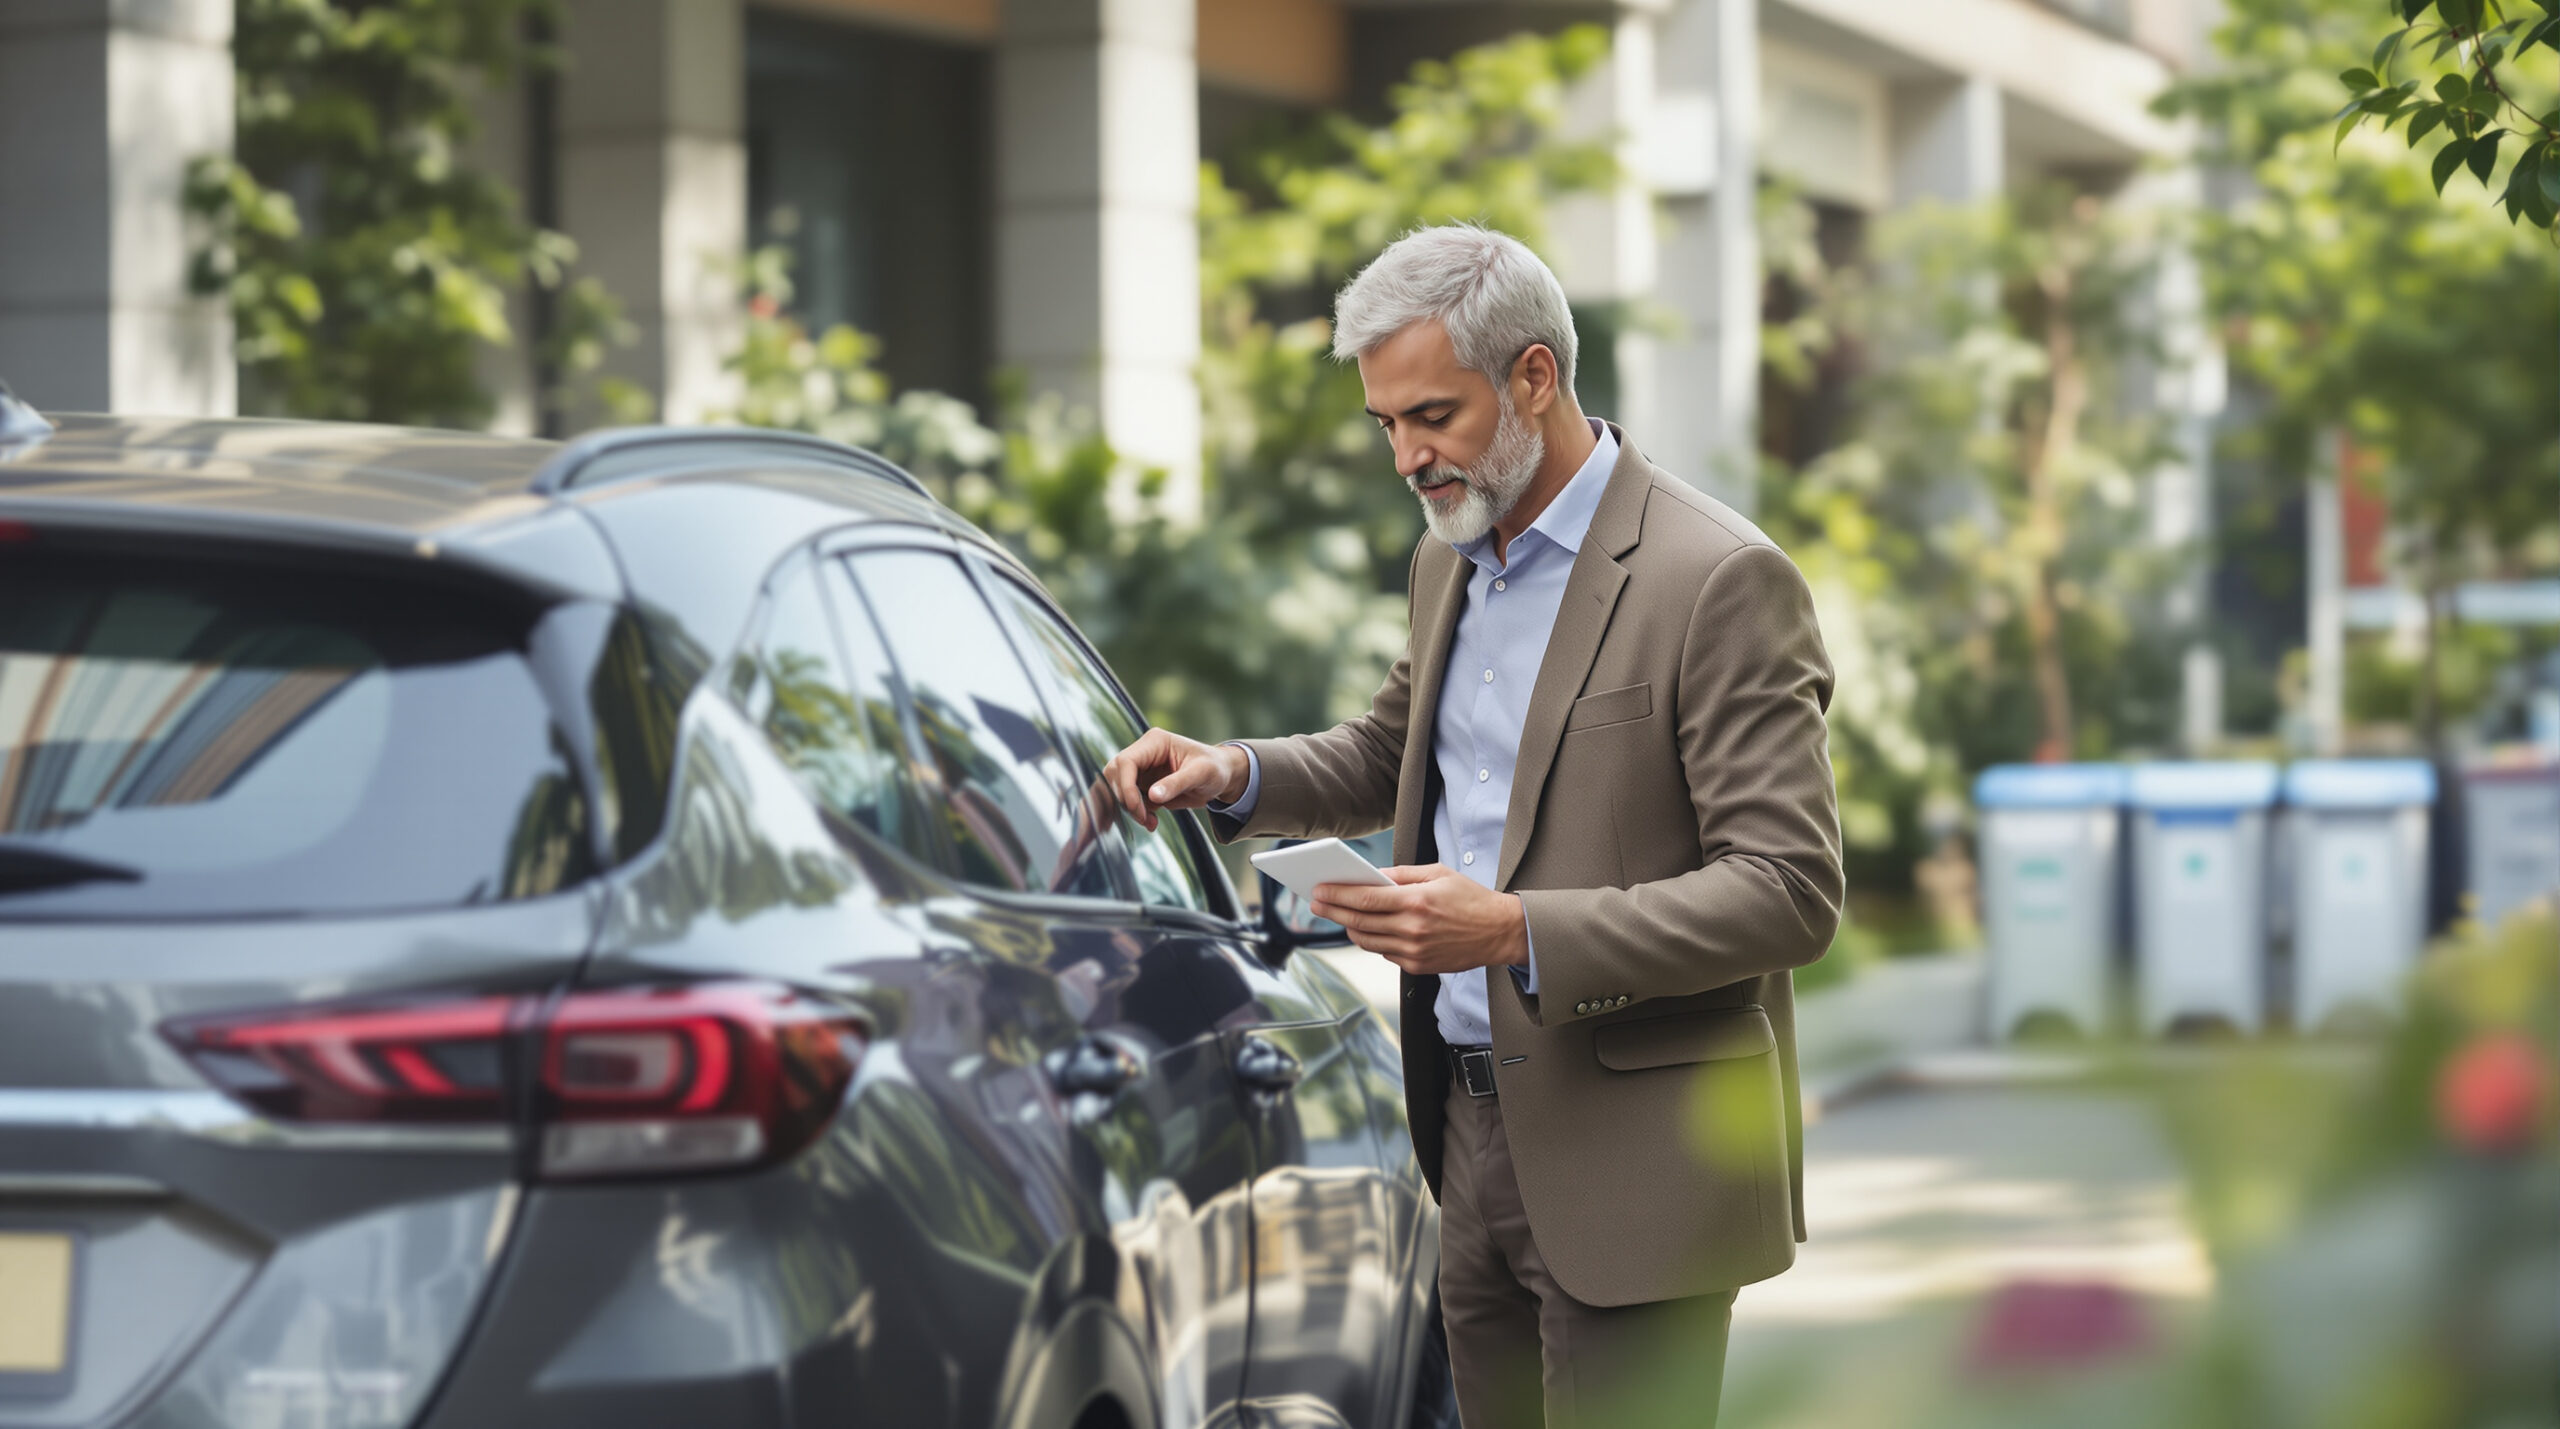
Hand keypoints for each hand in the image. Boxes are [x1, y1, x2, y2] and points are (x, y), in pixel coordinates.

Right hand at [1100, 728, 1248, 831]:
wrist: (1221, 777)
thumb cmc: (1214, 768)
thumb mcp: (1200, 774)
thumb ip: (1176, 784)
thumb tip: (1152, 796)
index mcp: (1155, 742)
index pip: (1126, 761)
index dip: (1126, 786)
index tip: (1137, 807)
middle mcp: (1143, 753)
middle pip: (1115, 775)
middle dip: (1125, 799)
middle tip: (1143, 818)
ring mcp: (1141, 770)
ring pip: (1118, 789)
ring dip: (1129, 809)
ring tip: (1149, 822)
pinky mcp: (1143, 785)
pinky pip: (1129, 800)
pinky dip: (1136, 814)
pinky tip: (1151, 822)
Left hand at [1311, 865, 1529, 976]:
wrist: (1499, 932)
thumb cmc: (1470, 899)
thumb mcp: (1438, 873)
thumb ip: (1402, 874)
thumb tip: (1371, 875)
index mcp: (1416, 901)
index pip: (1365, 898)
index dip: (1337, 894)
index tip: (1319, 890)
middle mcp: (1413, 928)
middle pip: (1359, 921)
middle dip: (1333, 910)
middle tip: (1316, 902)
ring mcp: (1414, 951)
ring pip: (1367, 941)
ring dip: (1348, 927)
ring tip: (1339, 915)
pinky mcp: (1418, 966)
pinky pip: (1384, 953)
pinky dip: (1372, 940)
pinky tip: (1368, 929)